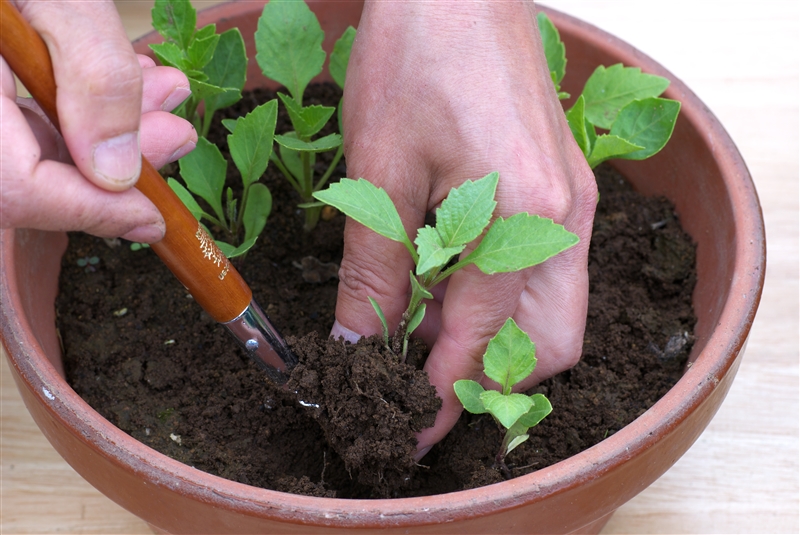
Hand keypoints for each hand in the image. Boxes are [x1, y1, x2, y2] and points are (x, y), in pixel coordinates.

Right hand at [0, 0, 195, 241]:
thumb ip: (93, 76)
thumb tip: (118, 172)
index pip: (14, 189)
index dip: (93, 213)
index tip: (154, 218)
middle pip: (20, 178)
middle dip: (113, 163)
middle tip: (176, 135)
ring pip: (19, 149)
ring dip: (101, 129)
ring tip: (163, 94)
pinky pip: (9, 118)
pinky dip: (70, 104)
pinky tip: (120, 76)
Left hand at [333, 1, 597, 457]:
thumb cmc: (416, 57)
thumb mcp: (380, 172)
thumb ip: (375, 270)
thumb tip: (359, 345)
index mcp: (523, 216)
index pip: (483, 341)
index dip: (441, 395)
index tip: (406, 430)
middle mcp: (566, 218)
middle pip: (551, 343)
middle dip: (489, 376)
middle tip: (418, 376)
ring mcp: (573, 201)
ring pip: (552, 310)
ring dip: (492, 335)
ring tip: (418, 323)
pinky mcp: (564, 185)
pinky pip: (544, 268)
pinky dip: (499, 293)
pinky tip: (444, 276)